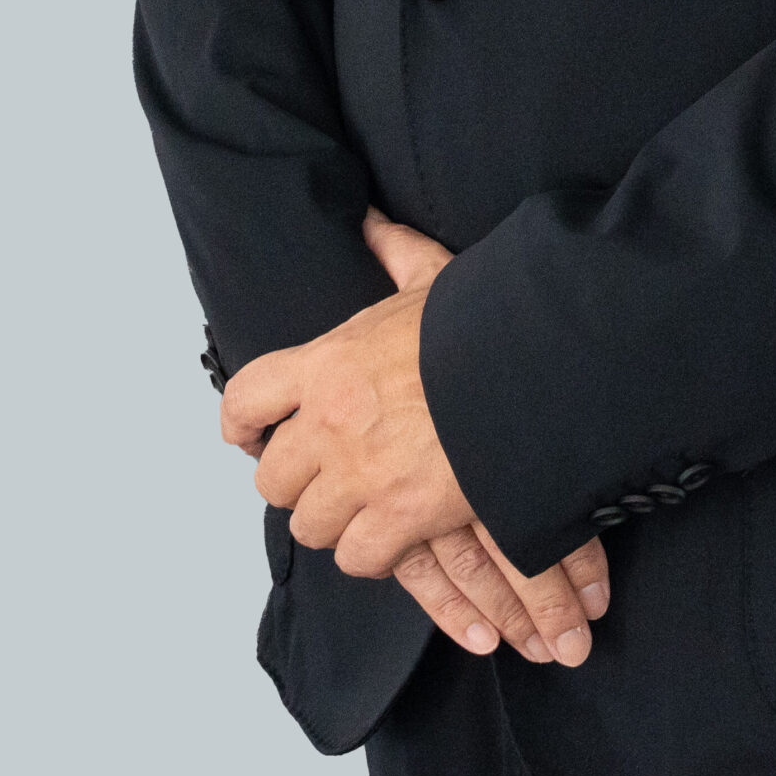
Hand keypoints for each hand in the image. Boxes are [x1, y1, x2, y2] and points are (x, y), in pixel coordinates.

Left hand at [219, 208, 608, 665]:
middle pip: (271, 477)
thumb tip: (369, 219)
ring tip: (363, 506)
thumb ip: (394, 250)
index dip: (242, 423)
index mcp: (327, 362)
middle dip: (296, 480)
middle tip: (326, 475)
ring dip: (334, 519)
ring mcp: (361, 475)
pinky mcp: (400, 517)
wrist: (533, 366)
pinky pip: (357, 556)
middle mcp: (330, 423)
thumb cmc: (480, 324)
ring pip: (310, 524)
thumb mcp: (431, 279)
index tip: (250, 435)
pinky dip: (372, 551)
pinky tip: (394, 534)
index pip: (245, 398)